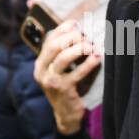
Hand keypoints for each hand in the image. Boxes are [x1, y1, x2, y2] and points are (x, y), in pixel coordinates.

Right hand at [33, 20, 98, 135]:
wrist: (66, 114)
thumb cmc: (67, 88)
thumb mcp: (61, 70)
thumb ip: (64, 53)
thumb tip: (78, 31)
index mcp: (40, 63)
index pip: (48, 40)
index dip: (62, 29)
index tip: (75, 23)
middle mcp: (41, 71)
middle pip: (54, 47)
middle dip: (70, 38)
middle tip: (84, 36)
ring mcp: (50, 81)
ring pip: (63, 58)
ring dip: (79, 49)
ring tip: (91, 45)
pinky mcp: (62, 89)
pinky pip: (76, 73)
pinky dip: (88, 64)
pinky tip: (97, 57)